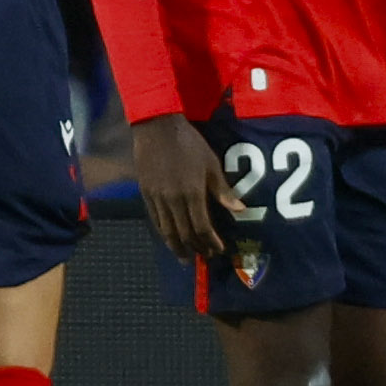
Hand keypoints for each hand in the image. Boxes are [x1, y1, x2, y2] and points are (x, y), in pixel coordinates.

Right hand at [132, 112, 245, 262]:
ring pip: (167, 231)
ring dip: (178, 246)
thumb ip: (222, 190)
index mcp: (192, 193)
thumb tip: (239, 209)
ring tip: (185, 257)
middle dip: (196, 248)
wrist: (156, 127)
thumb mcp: (211, 163)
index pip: (201, 227)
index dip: (210, 242)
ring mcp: (157, 198)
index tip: (218, 250)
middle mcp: (173, 200)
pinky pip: (155, 220)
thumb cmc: (188, 143)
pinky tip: (169, 238)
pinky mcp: (146, 194)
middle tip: (205, 256)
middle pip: (184, 233)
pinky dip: (163, 233)